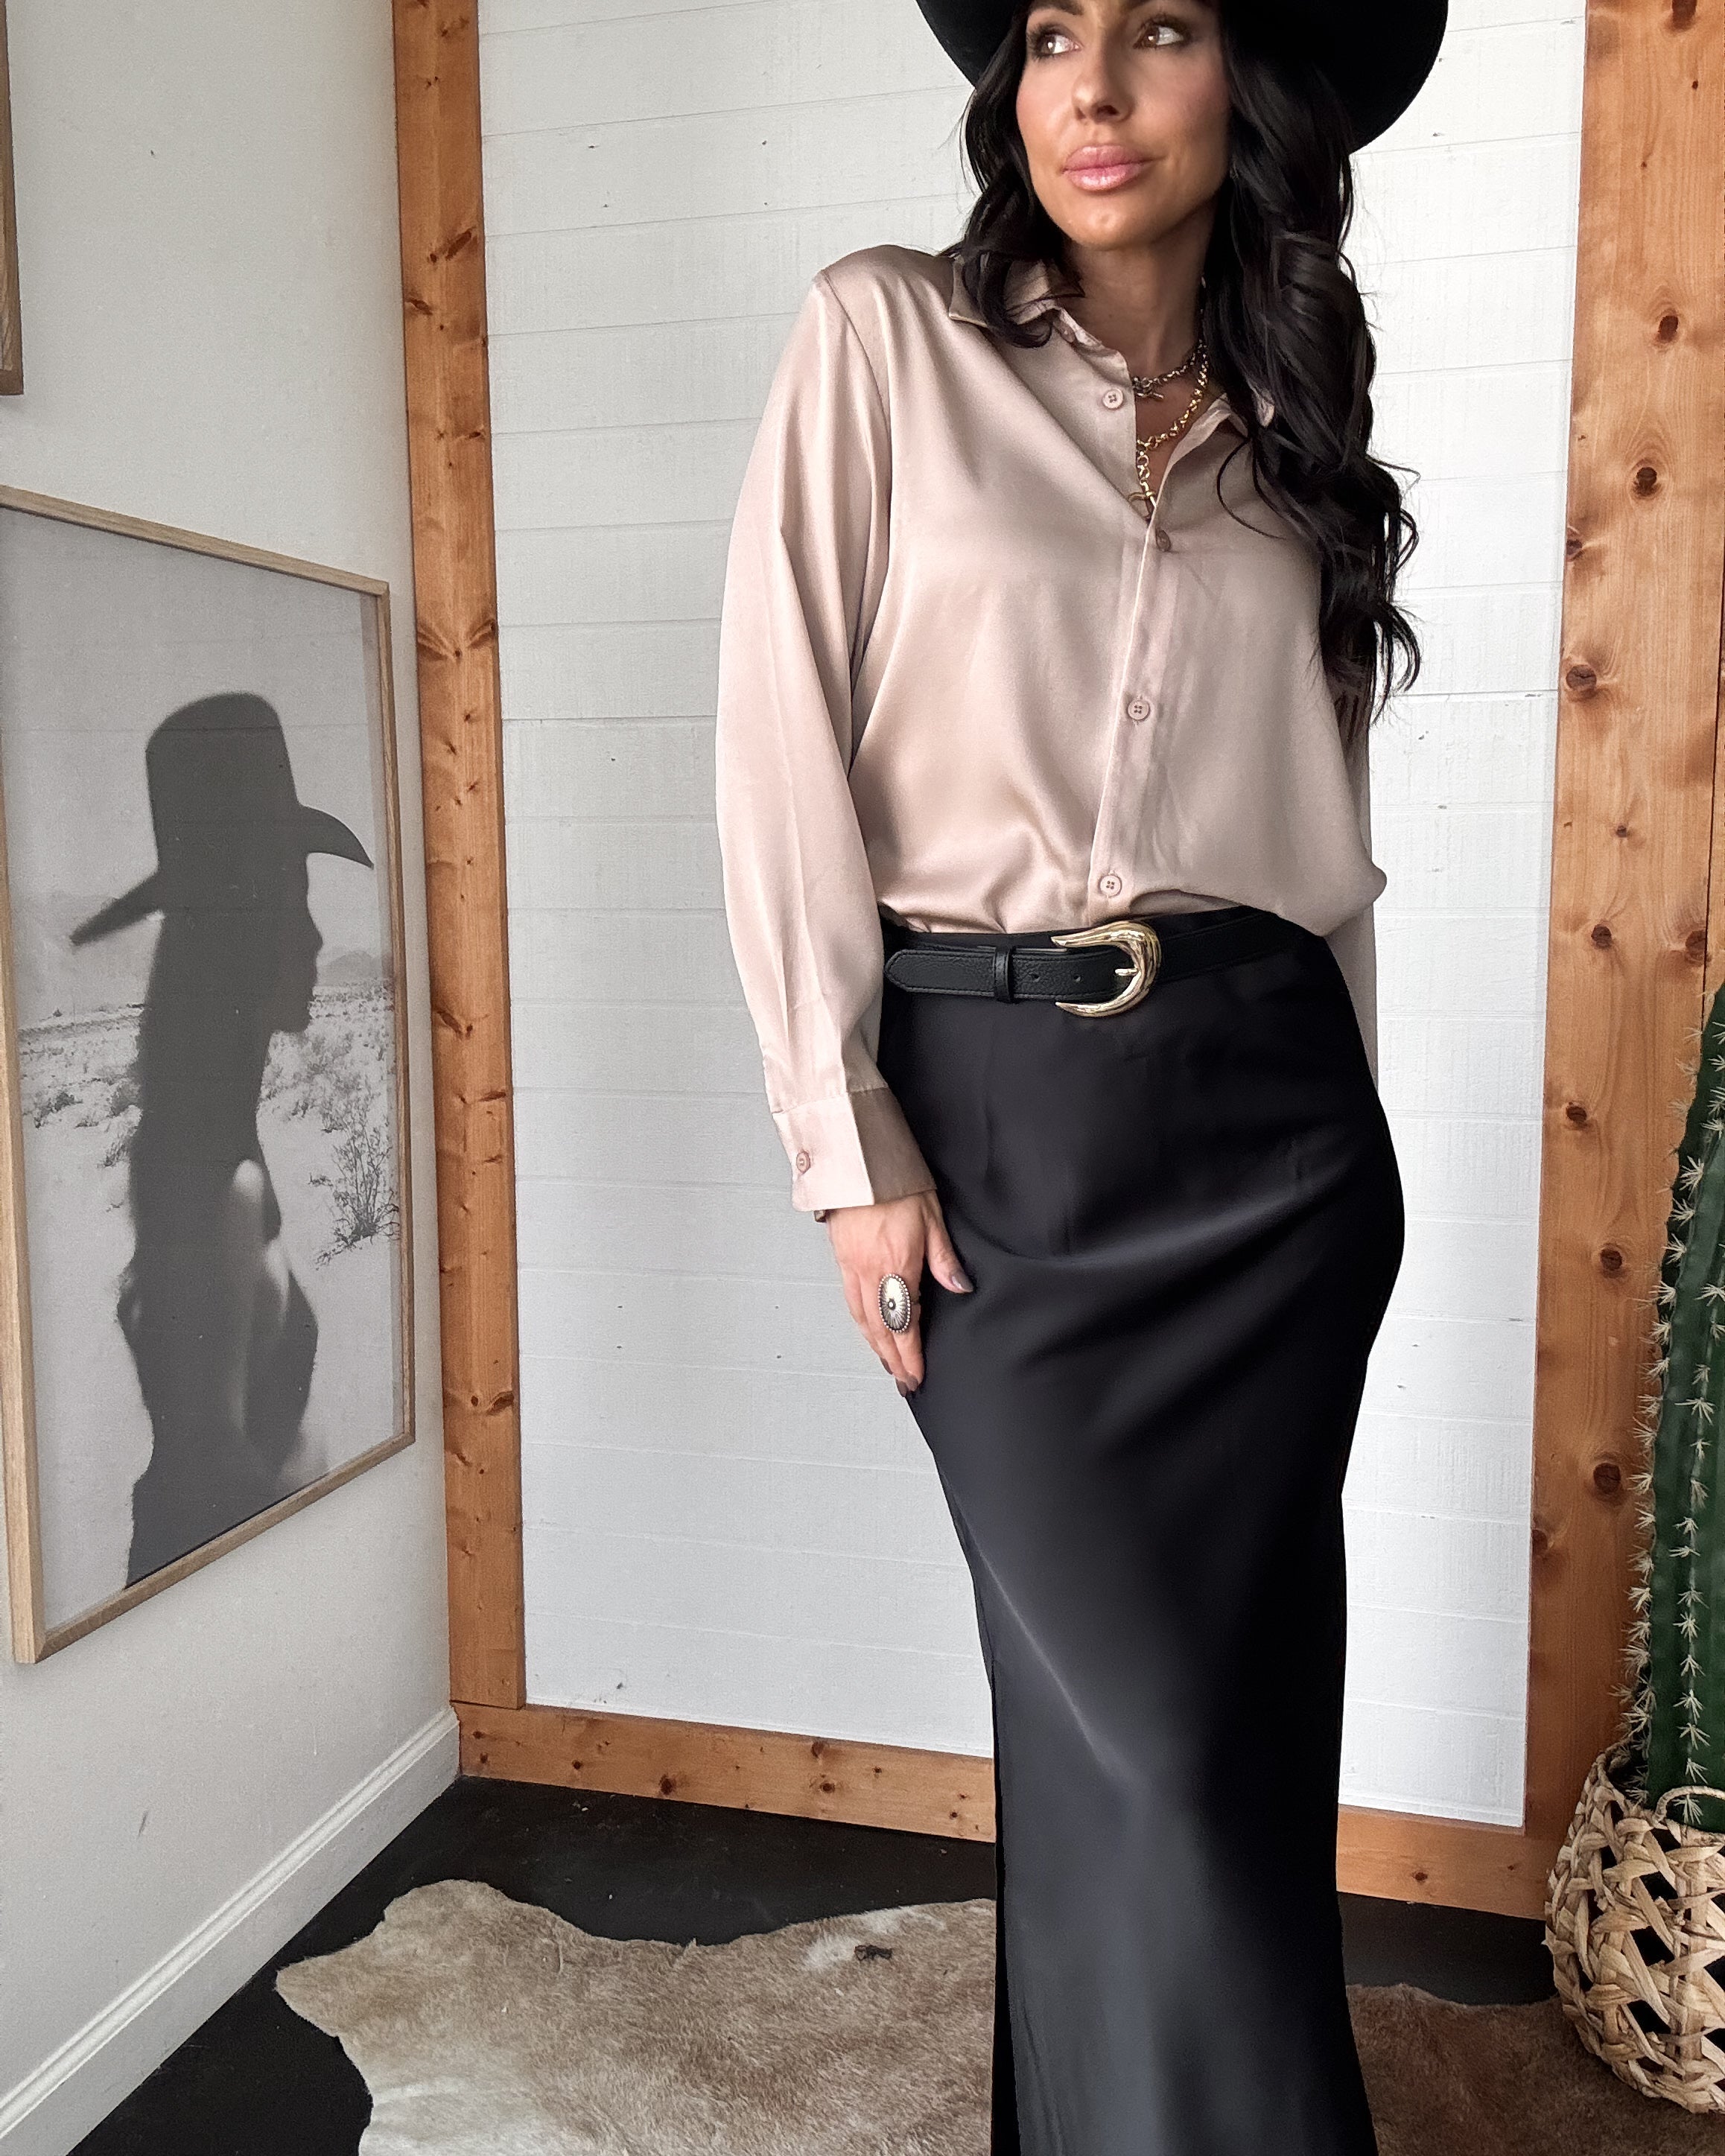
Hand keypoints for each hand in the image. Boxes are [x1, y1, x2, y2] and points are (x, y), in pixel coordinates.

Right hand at [821, 1190, 972, 1394]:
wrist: (856, 1162)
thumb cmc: (894, 1183)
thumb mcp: (932, 1217)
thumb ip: (944, 1258)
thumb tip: (960, 1286)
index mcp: (897, 1265)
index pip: (904, 1323)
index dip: (911, 1353)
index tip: (917, 1374)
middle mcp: (870, 1272)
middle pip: (881, 1329)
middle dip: (894, 1359)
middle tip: (905, 1380)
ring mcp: (852, 1268)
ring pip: (863, 1319)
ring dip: (876, 1346)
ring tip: (889, 1364)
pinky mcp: (842, 1260)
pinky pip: (851, 1302)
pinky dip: (861, 1324)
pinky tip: (869, 1331)